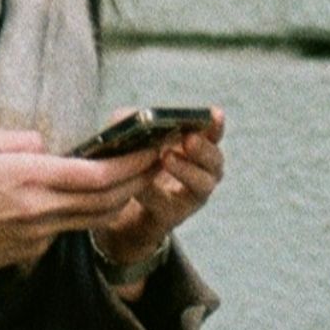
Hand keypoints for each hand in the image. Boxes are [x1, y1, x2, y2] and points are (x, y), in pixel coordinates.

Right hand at [0, 128, 160, 276]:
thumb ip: (21, 140)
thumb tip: (48, 146)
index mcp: (28, 177)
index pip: (97, 175)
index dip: (131, 163)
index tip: (151, 148)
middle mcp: (40, 209)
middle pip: (107, 200)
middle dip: (138, 180)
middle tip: (157, 162)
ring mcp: (38, 235)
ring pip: (94, 219)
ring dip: (120, 200)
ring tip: (135, 180)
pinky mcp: (31, 252)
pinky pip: (67, 231)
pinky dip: (84, 215)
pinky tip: (87, 201)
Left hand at [92, 107, 225, 264]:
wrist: (115, 204)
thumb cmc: (126, 162)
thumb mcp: (125, 136)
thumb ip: (129, 121)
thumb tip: (135, 117)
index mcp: (193, 146)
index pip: (212, 133)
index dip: (215, 124)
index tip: (214, 114)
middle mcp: (200, 170)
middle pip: (215, 160)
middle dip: (204, 148)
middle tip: (189, 139)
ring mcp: (190, 196)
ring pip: (202, 184)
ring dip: (186, 169)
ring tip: (166, 158)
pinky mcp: (172, 216)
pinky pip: (167, 205)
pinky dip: (153, 193)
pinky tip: (139, 185)